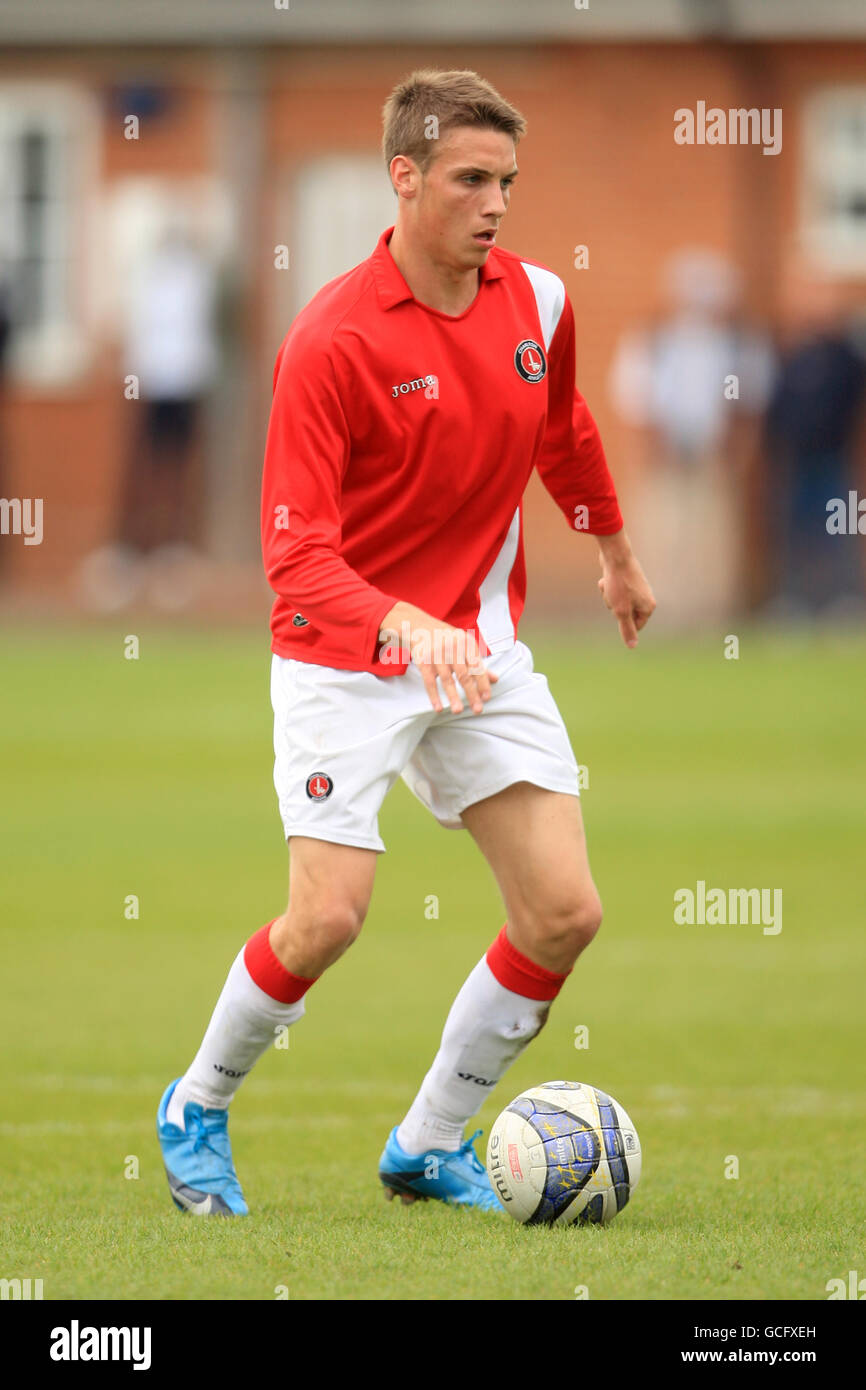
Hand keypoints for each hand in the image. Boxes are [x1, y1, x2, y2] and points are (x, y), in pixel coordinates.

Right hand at [378, 602, 498, 713]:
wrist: (417, 625)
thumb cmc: (446, 638)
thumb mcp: (463, 645)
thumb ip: (478, 663)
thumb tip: (495, 679)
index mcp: (465, 643)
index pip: (477, 666)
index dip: (483, 682)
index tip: (487, 698)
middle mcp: (452, 647)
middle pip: (464, 674)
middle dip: (471, 693)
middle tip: (478, 710)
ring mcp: (436, 654)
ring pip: (447, 679)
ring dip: (453, 697)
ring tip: (458, 711)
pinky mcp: (422, 660)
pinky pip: (429, 681)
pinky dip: (434, 696)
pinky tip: (439, 708)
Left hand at [596, 539, 655, 647]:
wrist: (615, 556)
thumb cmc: (619, 584)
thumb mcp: (621, 611)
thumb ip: (627, 629)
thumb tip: (632, 646)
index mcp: (648, 607)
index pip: (634, 627)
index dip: (622, 621)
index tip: (619, 609)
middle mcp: (645, 597)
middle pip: (623, 614)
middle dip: (613, 607)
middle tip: (614, 595)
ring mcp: (636, 588)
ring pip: (616, 602)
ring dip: (607, 595)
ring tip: (609, 584)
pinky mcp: (626, 580)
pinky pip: (613, 590)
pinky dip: (607, 586)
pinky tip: (606, 578)